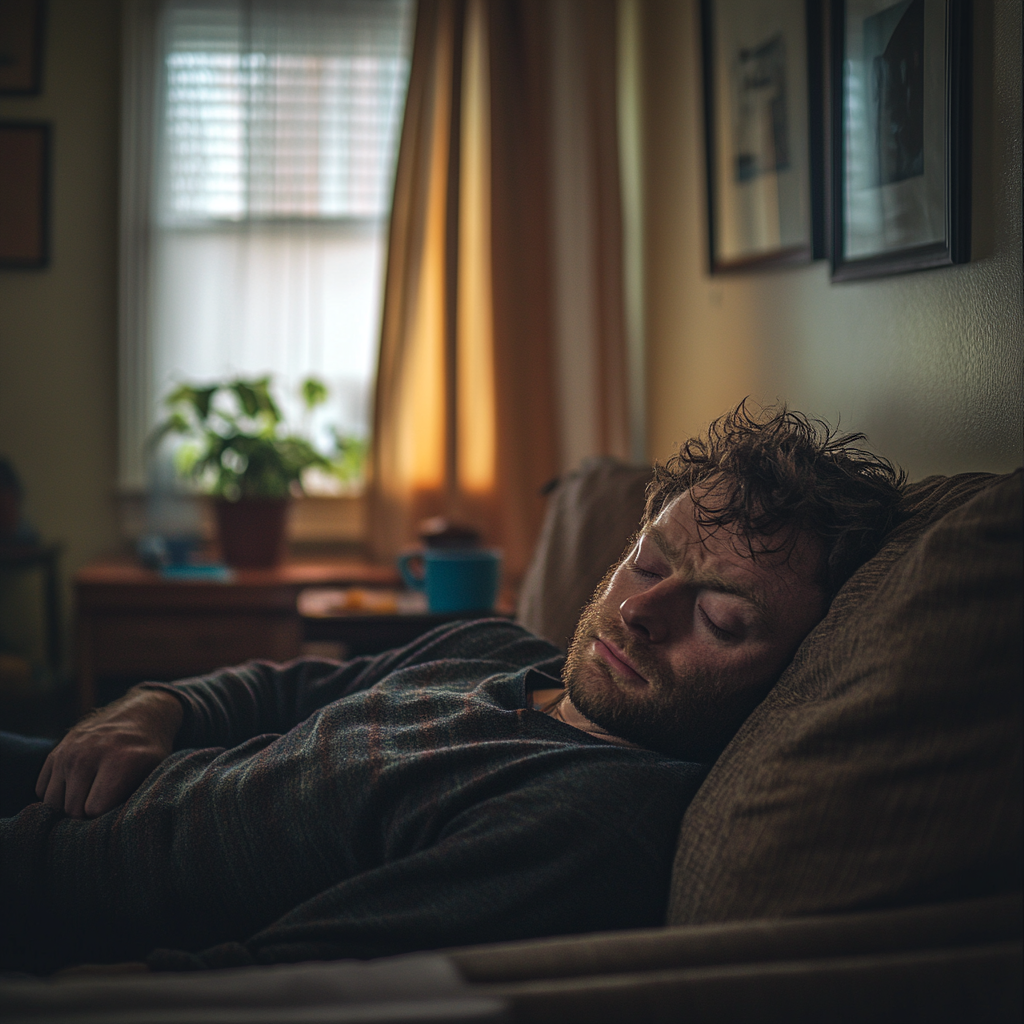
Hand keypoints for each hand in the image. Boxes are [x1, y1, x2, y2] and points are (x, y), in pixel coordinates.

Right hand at [36, 688, 183, 818]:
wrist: (140, 714)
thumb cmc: (149, 752)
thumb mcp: (156, 772)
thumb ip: (136, 800)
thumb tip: (114, 833)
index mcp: (120, 760)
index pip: (94, 810)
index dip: (105, 816)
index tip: (117, 809)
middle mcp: (89, 754)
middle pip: (71, 809)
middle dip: (86, 814)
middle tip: (104, 804)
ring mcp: (69, 751)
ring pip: (53, 803)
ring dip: (69, 805)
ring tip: (90, 797)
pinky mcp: (55, 751)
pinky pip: (42, 790)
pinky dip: (57, 794)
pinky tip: (77, 786)